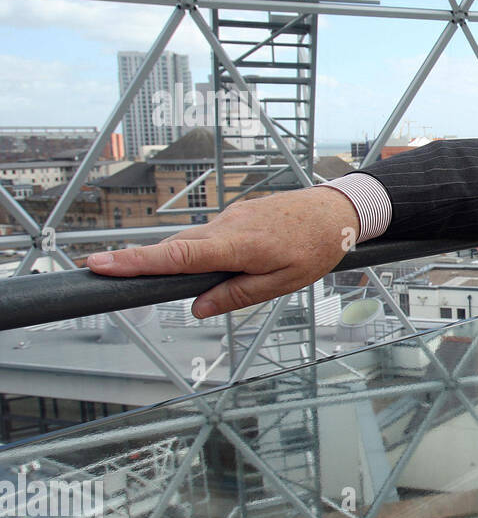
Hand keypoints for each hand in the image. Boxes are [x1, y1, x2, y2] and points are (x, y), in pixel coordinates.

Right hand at [86, 187, 361, 319]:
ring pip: (193, 242)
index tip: (101, 264)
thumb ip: (239, 295)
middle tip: (101, 271)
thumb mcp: (283, 282)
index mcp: (238, 245)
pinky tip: (210, 263)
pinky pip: (209, 236)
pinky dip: (200, 250)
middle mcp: (227, 226)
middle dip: (142, 260)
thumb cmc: (315, 247)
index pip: (178, 255)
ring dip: (178, 259)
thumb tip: (198, 307)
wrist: (337, 211)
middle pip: (176, 248)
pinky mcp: (236, 215)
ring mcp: (230, 217)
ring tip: (164, 272)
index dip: (138, 261)